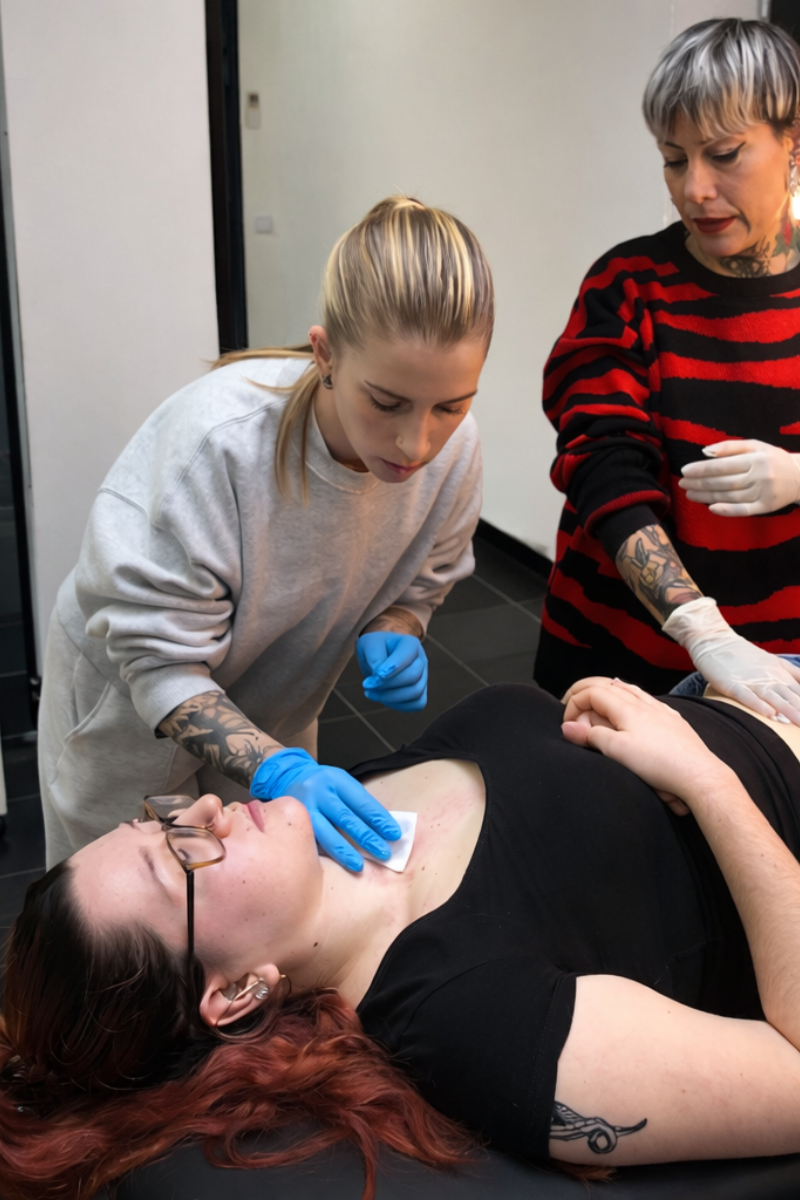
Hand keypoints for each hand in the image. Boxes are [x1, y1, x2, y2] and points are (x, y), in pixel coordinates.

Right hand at [250, 748, 401, 871]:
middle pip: (346, 818)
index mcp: (336, 780)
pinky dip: (325, 854)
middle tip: (383, 852)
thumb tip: (381, 828)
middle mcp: (319, 792)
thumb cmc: (321, 784)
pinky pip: (311, 840)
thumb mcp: (339, 783)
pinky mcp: (293, 823)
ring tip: (359, 865)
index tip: (394, 834)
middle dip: (367, 837)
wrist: (286, 776)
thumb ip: (356, 803)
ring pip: (325, 832)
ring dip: (344, 851)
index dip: (379, 819)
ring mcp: (304, 808)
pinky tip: (335, 864)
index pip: (362, 802)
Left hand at [356, 631, 427, 711]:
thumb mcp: (369, 644)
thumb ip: (374, 657)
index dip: (392, 668)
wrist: (377, 656)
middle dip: (388, 684)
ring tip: (371, 692)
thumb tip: (380, 677)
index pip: (407, 657)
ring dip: (390, 697)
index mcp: (411, 644)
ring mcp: (423, 677)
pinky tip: (383, 699)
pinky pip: (416, 704)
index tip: (375, 675)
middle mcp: (421, 660)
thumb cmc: (374, 648)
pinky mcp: (420, 693)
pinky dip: (399, 705)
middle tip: (367, 684)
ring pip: (416, 692)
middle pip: (413, 676)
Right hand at [562, 677, 722, 814]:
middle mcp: (643, 703)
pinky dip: (628, 697)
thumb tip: (568, 727)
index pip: (592, 692)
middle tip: (571, 703)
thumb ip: (591, 736)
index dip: (574, 703)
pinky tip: (632, 704)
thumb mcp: (617, 751)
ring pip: (628, 689)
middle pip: (608, 684)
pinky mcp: (671, 720)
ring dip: (607, 691)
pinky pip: (645, 699)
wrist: (698, 774)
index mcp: (627, 707)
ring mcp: (659, 710)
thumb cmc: (659, 764)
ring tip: (595, 700)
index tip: (568, 724)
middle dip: (586, 691)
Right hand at [662, 597, 799, 725]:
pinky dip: (758, 705)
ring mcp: (751, 681)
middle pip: (792, 698)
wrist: (716, 640)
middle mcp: (770, 679)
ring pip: (775, 698)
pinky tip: (769, 714)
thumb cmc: (744, 656)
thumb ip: (795, 675)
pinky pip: (746, 696)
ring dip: (790, 711)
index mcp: (781, 676)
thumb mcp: (775, 663)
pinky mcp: (732, 684)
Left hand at [680, 440, 799, 515]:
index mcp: (756, 458)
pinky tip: (711, 509)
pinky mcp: (767, 507)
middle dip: (700, 483)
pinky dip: (727, 510)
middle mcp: (760, 475)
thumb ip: (730, 446)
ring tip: (690, 494)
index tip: (684, 471)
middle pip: (724, 482)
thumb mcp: (755, 446)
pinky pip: (744, 510)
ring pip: (730, 496)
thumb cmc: (773, 459)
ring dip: (707, 497)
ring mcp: (764, 493)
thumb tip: (705, 451)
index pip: (723, 465)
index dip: (702, 469)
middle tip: (682, 484)